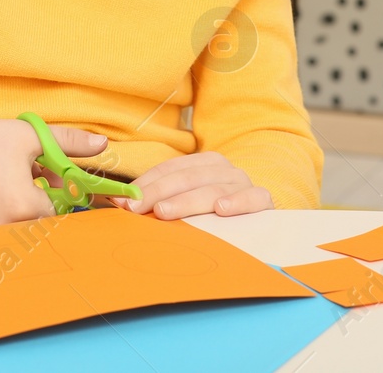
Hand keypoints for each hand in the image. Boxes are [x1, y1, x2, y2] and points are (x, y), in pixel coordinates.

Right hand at [0, 94, 110, 232]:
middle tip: (27, 184)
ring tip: (5, 189)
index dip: (57, 197)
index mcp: (24, 206)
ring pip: (15, 236)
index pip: (58, 215)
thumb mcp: (29, 136)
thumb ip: (69, 143)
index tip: (50, 184)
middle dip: (39, 209)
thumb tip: (103, 144)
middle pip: (38, 230)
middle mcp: (3, 229)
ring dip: (18, 218)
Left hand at [114, 151, 271, 219]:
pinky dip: (236, 202)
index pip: (169, 169)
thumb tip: (120, 203)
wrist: (262, 220)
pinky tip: (221, 208)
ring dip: (187, 200)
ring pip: (212, 188)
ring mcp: (243, 182)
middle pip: (186, 178)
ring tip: (165, 212)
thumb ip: (159, 200)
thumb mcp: (188, 202)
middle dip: (158, 193)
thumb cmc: (216, 213)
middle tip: (138, 209)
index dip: (146, 183)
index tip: (125, 201)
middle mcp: (223, 169)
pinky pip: (252, 198)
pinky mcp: (263, 200)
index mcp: (203, 163)